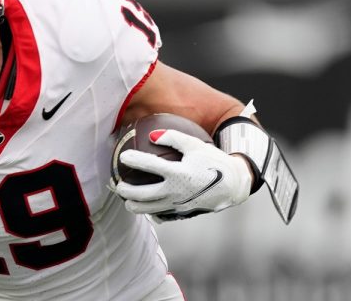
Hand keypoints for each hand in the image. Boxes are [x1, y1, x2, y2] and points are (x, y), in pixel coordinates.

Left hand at [112, 129, 250, 221]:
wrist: (233, 185)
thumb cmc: (213, 161)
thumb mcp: (196, 145)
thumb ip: (174, 137)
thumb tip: (152, 135)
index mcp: (179, 173)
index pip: (151, 166)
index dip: (135, 160)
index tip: (123, 156)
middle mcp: (177, 192)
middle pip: (144, 194)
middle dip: (126, 190)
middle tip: (117, 184)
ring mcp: (178, 205)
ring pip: (150, 209)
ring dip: (134, 206)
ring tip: (126, 201)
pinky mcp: (182, 213)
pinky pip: (162, 214)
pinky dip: (151, 212)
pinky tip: (145, 207)